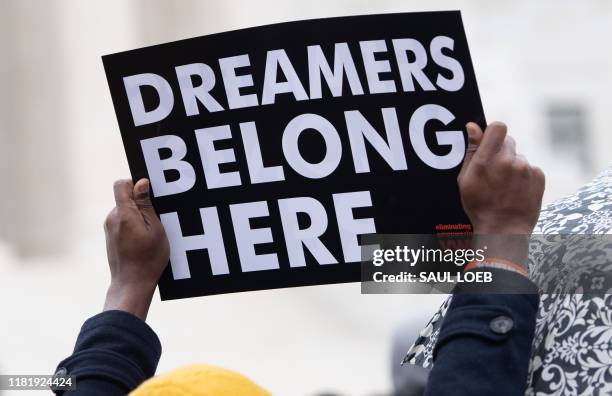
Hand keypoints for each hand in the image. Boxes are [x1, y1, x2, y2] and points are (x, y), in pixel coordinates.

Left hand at [103, 179, 168, 319]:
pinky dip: (134, 225)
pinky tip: (144, 240)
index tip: (149, 194)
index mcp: (123, 214)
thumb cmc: (148, 259)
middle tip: (157, 218)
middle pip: (125, 197)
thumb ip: (146, 205)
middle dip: (141, 203)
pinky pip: (123, 221)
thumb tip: (141, 183)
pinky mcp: (111, 236)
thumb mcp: (155, 229)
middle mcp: (112, 218)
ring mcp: (109, 228)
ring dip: (138, 215)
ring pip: (125, 210)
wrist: (132, 284)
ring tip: (151, 232)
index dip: (135, 184)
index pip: (121, 184)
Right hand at [458, 122, 544, 267]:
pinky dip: (523, 177)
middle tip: (494, 173)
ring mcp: (526, 168)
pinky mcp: (539, 176)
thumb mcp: (466, 180)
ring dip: (512, 166)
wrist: (504, 230)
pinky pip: (530, 168)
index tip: (489, 143)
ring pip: (518, 157)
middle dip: (501, 152)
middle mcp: (508, 161)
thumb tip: (473, 126)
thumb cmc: (479, 206)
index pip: (498, 127)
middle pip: (508, 142)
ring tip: (505, 187)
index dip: (493, 133)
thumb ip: (471, 151)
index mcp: (487, 160)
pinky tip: (516, 191)